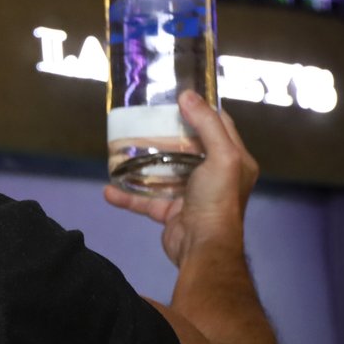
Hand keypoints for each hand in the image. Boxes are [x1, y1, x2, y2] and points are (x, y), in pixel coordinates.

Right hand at [103, 91, 258, 267]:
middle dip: (168, 133)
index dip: (203, 110)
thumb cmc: (218, 200)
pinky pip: (145, 199)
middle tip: (147, 118)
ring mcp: (190, 194)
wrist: (203, 248)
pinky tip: (109, 189)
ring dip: (144, 163)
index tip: (180, 97)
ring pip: (164, 172)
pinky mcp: (170, 211)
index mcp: (234, 161)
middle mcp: (214, 176)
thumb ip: (207, 125)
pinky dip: (127, 195)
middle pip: (189, 147)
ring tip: (124, 148)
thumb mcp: (222, 156)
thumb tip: (188, 95)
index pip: (220, 127)